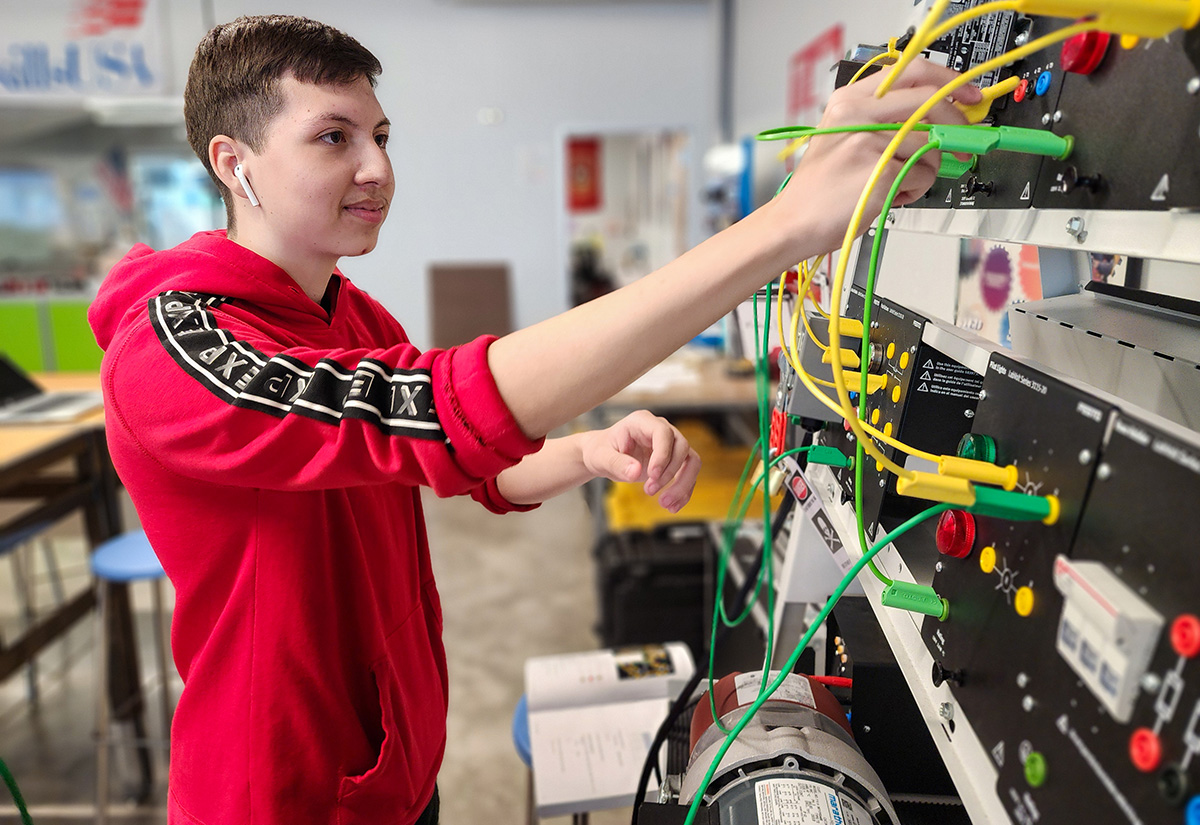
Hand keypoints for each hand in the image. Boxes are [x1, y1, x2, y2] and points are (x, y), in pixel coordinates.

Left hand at [580, 411, 700, 513]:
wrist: (602, 456)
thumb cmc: (600, 451)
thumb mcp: (601, 457)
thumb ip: (617, 464)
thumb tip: (635, 472)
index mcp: (642, 422)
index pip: (663, 433)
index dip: (663, 454)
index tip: (652, 475)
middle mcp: (661, 430)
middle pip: (682, 447)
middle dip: (670, 473)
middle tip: (649, 491)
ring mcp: (670, 445)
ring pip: (691, 461)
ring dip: (682, 485)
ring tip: (665, 504)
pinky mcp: (674, 461)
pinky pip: (688, 475)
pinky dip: (683, 492)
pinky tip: (672, 507)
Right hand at [772, 59, 981, 253]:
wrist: (794, 222)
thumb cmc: (819, 188)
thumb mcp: (842, 137)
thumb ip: (883, 119)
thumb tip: (937, 115)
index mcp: (848, 99)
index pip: (911, 71)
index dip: (947, 81)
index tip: (966, 95)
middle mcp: (858, 113)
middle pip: (931, 102)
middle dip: (956, 125)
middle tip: (960, 146)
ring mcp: (870, 141)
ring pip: (931, 145)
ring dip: (924, 170)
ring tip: (896, 183)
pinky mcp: (882, 170)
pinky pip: (923, 174)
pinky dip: (913, 190)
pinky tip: (889, 195)